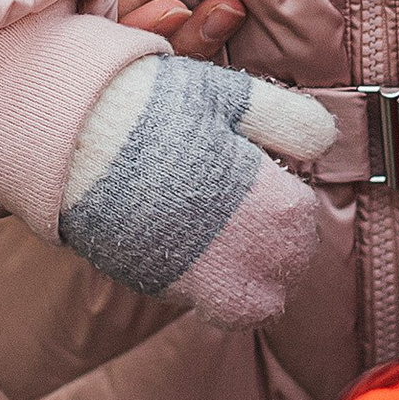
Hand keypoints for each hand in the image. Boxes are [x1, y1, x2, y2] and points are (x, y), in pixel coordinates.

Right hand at [60, 57, 334, 328]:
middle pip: (287, 267)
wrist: (74, 136)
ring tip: (227, 233)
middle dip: (277, 241)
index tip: (265, 174)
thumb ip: (287, 119)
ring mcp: (203, 277)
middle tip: (249, 206)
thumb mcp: (230, 96)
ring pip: (253, 300)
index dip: (286, 196)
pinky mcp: (160, 287)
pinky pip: (205, 303)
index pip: (304, 220)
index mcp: (274, 205)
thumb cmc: (154, 107)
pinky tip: (191, 245)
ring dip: (250, 272)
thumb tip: (325, 142)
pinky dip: (209, 283)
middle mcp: (248, 253)